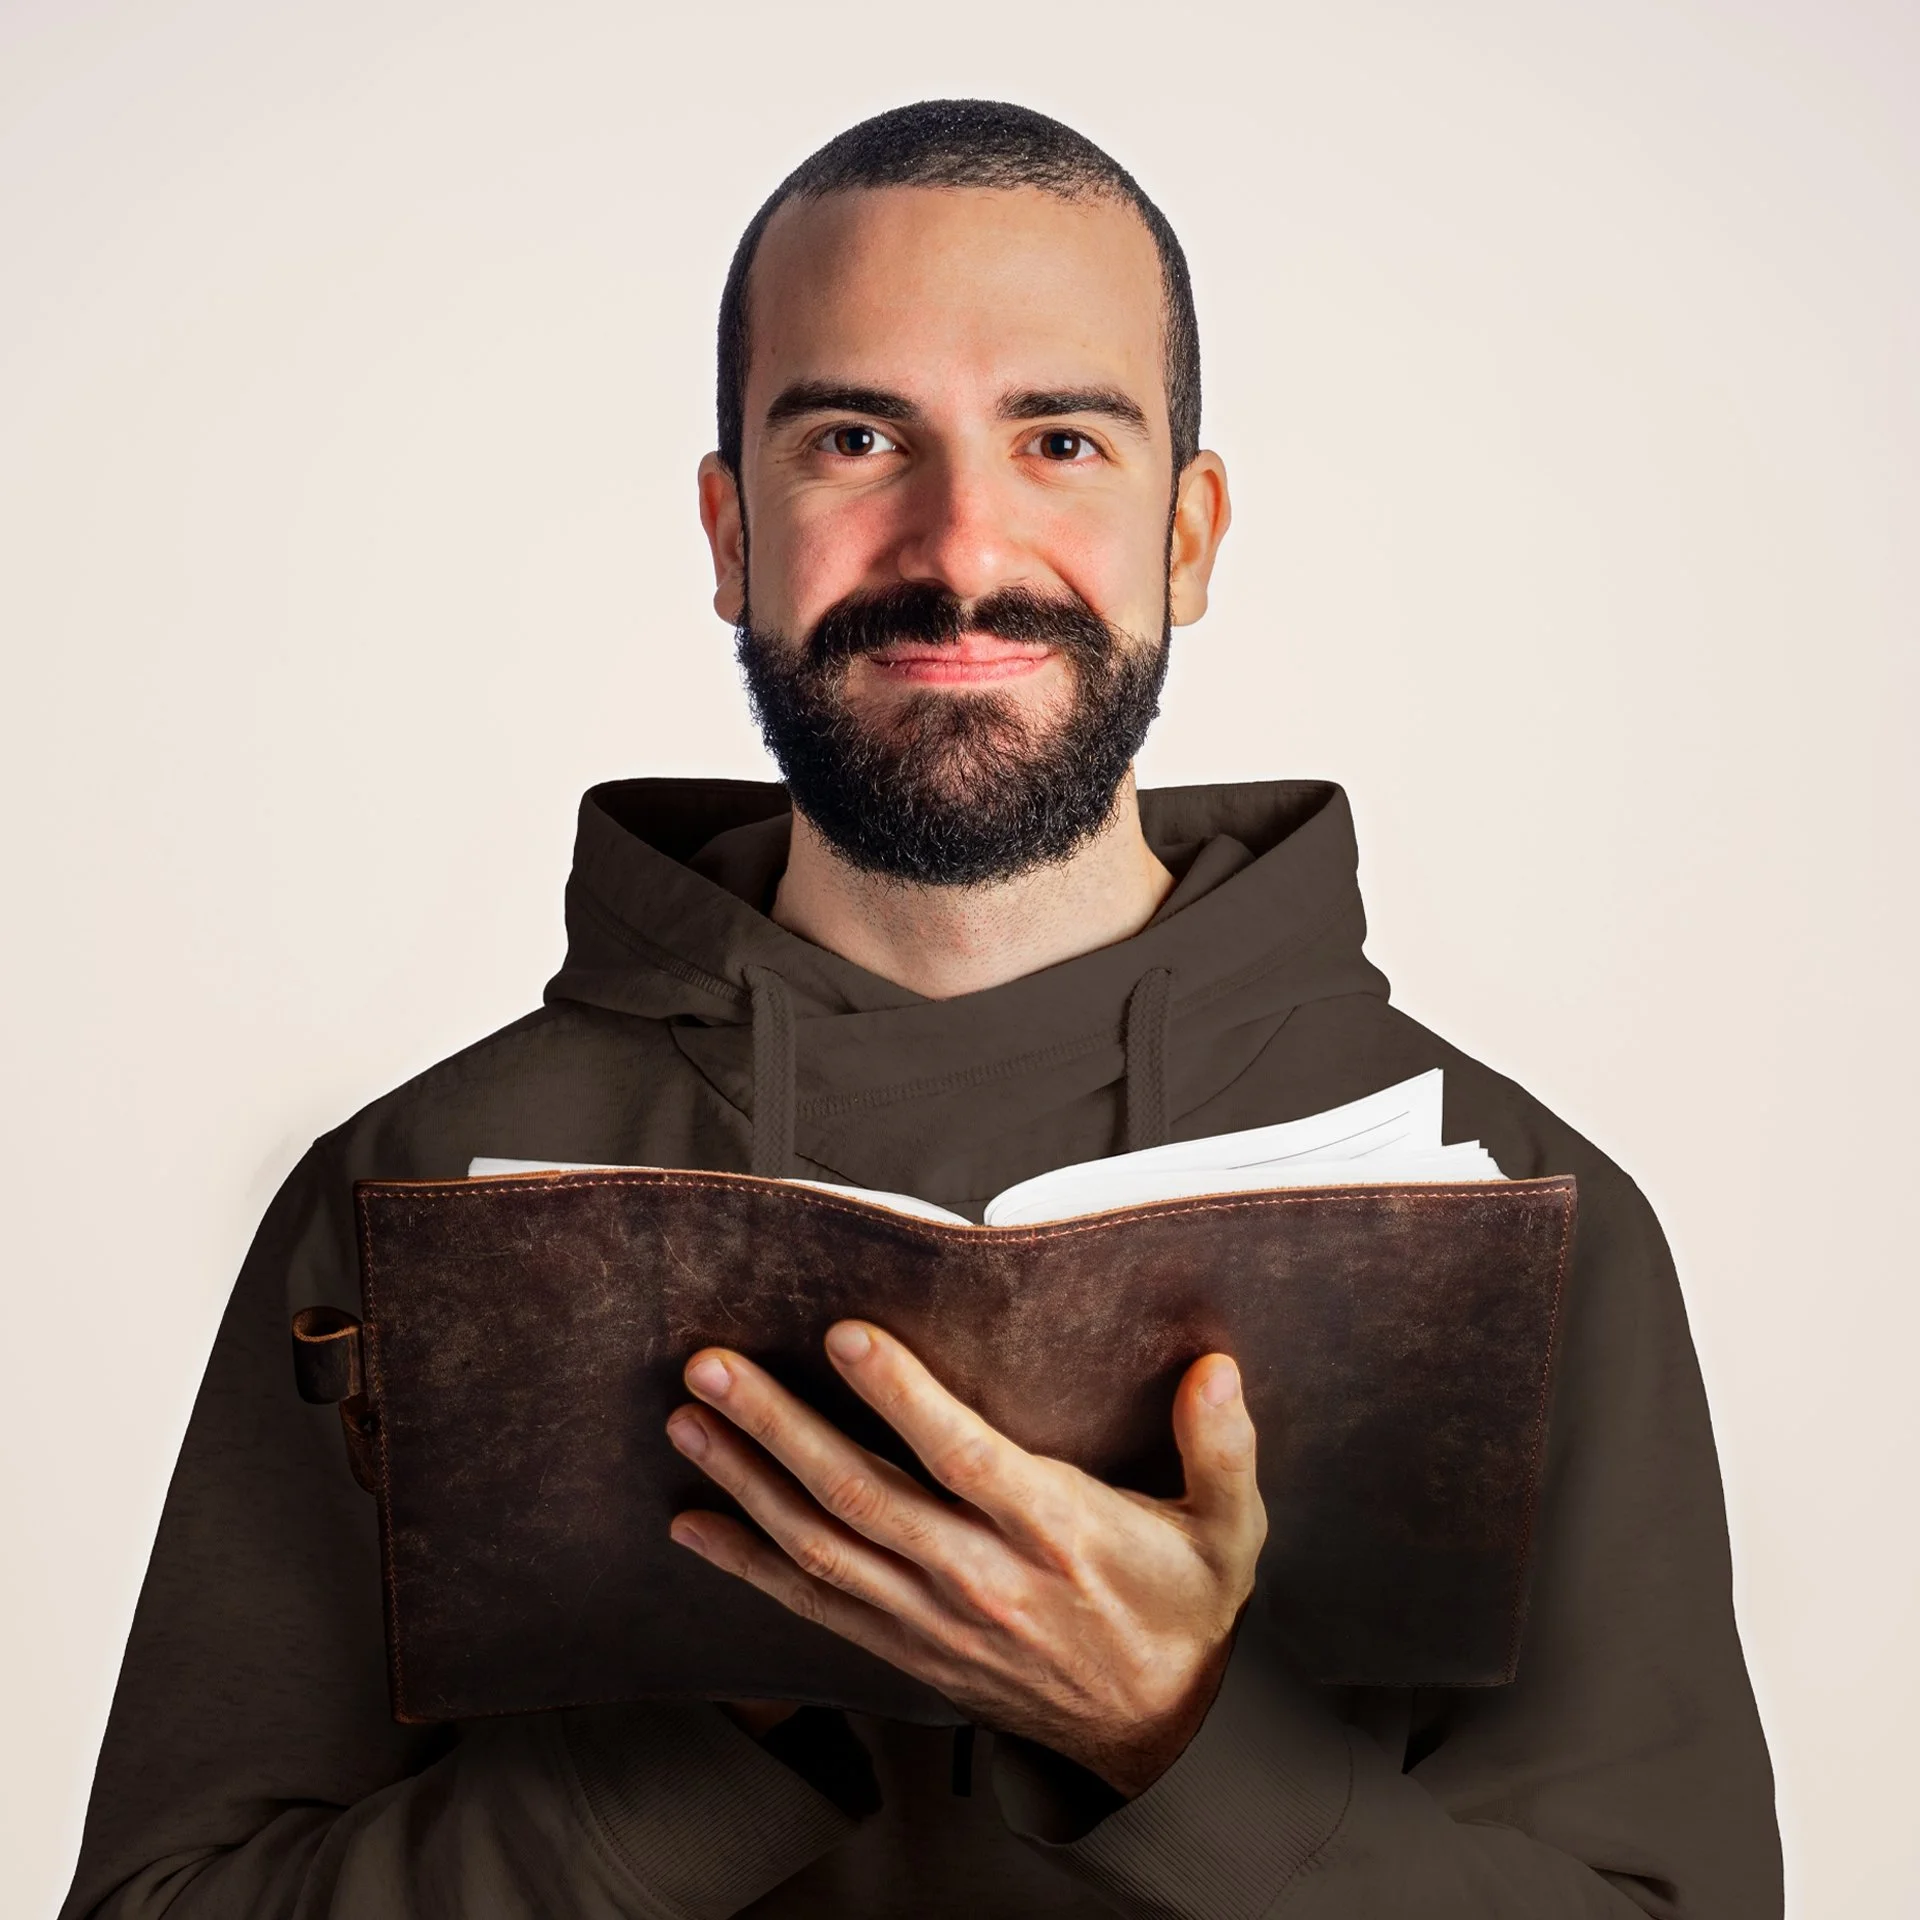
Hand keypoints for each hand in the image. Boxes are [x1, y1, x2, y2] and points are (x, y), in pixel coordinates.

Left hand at [664, 1321, 1265, 1796]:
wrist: (1155, 1732)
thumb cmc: (1181, 1610)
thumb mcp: (1228, 1532)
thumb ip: (1221, 1448)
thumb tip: (1216, 1367)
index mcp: (1057, 1534)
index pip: (964, 1458)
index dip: (901, 1396)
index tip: (844, 1336)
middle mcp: (982, 1577)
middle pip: (863, 1496)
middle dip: (779, 1428)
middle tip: (714, 1369)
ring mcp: (934, 1619)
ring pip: (822, 1546)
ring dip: (747, 1483)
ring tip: (688, 1424)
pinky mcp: (906, 1646)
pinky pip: (812, 1605)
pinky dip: (749, 1564)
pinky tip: (696, 1522)